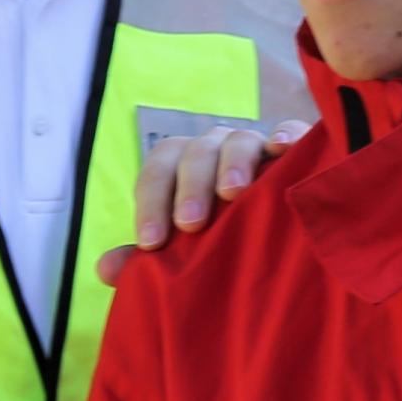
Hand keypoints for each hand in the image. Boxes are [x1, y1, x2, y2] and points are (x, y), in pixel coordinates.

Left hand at [97, 120, 306, 284]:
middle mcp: (214, 150)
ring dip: (233, 164)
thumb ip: (147, 260)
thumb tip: (105, 270)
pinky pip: (291, 130)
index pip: (158, 171)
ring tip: (232, 193)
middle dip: (190, 187)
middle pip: (195, 154)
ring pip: (239, 140)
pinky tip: (283, 152)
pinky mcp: (296, 147)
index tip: (151, 243)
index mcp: (181, 168)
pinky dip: (286, 136)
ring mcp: (255, 145)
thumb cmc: (220, 238)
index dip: (150, 204)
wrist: (279, 226)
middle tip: (190, 223)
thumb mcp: (185, 249)